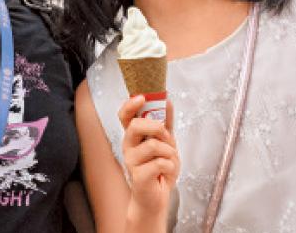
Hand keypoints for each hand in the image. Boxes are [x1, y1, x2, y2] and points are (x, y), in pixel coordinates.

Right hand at [118, 95, 178, 224]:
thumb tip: (167, 101)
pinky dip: (170, 166)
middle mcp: (129, 146)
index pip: (125, 116)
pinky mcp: (138, 176)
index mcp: (134, 136)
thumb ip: (166, 123)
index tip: (142, 97)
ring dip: (169, 151)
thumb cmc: (159, 170)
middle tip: (166, 136)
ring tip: (169, 159)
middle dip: (156, 127)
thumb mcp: (166, 143)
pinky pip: (160, 163)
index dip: (130, 104)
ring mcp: (131, 161)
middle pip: (136, 125)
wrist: (157, 198)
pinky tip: (166, 172)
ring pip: (153, 145)